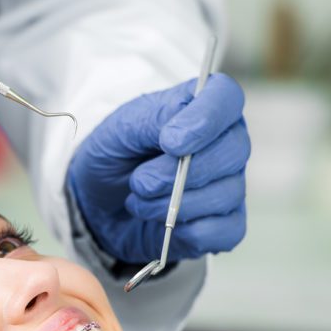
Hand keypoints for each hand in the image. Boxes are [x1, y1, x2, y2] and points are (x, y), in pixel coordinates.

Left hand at [66, 74, 249, 263]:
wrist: (98, 203)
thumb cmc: (115, 156)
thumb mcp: (122, 129)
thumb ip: (154, 121)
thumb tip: (179, 137)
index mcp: (204, 106)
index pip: (226, 98)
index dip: (205, 120)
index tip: (169, 142)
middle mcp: (225, 142)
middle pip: (233, 152)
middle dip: (178, 174)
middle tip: (140, 181)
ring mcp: (229, 184)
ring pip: (226, 195)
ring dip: (173, 205)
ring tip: (140, 201)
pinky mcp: (224, 224)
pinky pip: (225, 231)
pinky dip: (188, 232)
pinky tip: (162, 224)